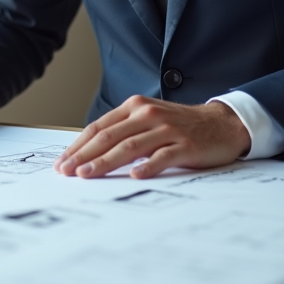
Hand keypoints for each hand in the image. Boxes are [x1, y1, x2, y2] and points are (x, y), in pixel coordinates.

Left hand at [54, 96, 250, 178]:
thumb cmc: (179, 126)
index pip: (99, 128)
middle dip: (84, 155)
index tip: (61, 163)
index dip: (78, 145)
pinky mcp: (186, 145)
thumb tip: (89, 154)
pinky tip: (135, 175)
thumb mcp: (148, 121)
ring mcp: (167, 129)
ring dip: (106, 161)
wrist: (222, 123)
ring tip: (88, 174)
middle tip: (66, 172)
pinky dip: (148, 166)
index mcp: (134, 107)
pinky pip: (164, 156)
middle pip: (109, 136)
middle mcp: (148, 114)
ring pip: (130, 146)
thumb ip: (123, 132)